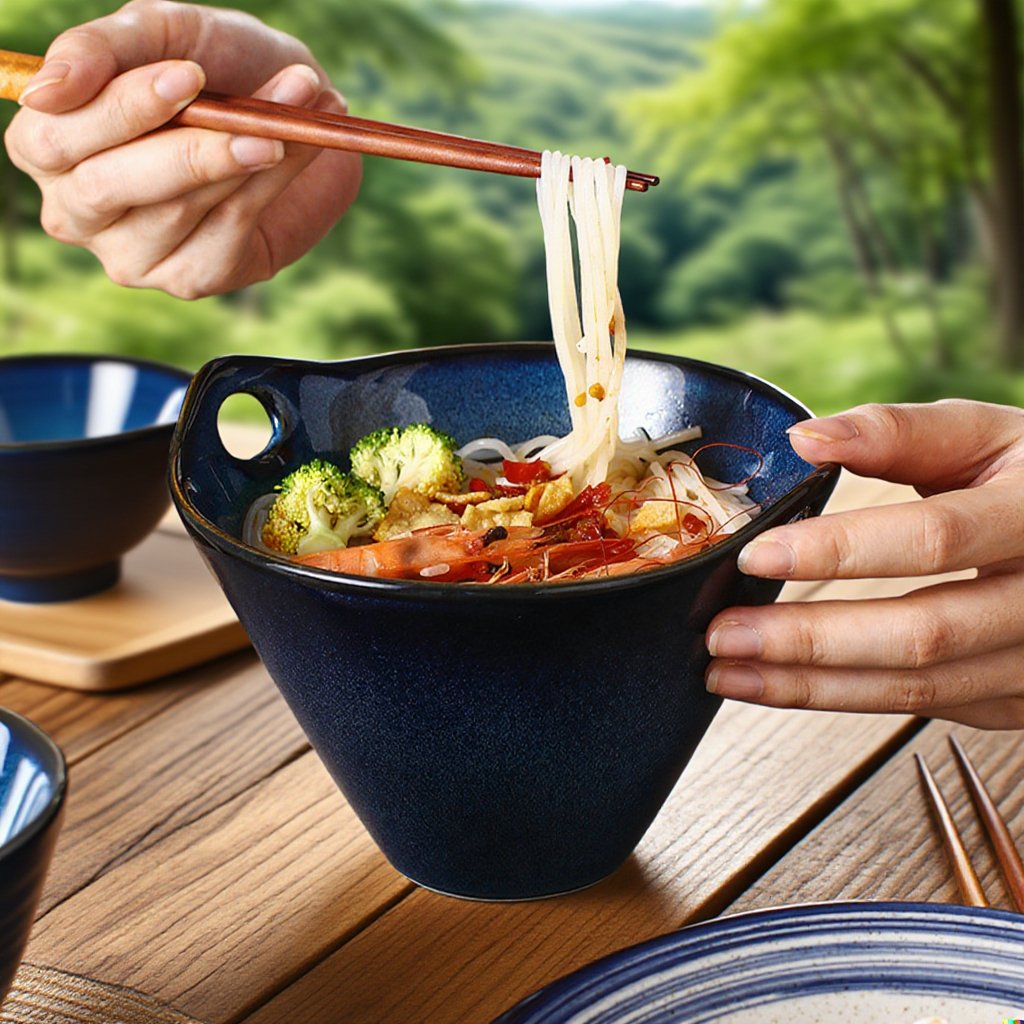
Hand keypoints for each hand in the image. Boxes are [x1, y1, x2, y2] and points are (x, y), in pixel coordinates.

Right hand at [4, 0, 360, 297]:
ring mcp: (132, 254)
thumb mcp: (161, 33)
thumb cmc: (216, 66)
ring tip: (293, 111)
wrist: (293, 106)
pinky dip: (267, 185)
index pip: (53, 138)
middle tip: (251, 112)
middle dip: (186, 146)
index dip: (122, 108)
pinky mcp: (191, 277)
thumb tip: (44, 92)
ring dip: (242, 155)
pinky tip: (292, 149)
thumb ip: (98, 48)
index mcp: (47, 147)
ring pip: (174, 209)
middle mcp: (77, 210)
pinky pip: (225, 231)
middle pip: (106, 186)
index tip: (191, 75)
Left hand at [705, 400, 1023, 728]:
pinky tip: (783, 685)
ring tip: (730, 671)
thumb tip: (806, 440)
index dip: (838, 550)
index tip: (754, 555)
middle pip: (923, 634)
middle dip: (809, 640)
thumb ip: (899, 433)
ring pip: (919, 688)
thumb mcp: (986, 435)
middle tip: (722, 633)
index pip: (933, 538)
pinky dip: (844, 698)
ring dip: (812, 686)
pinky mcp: (1018, 700)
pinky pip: (924, 709)